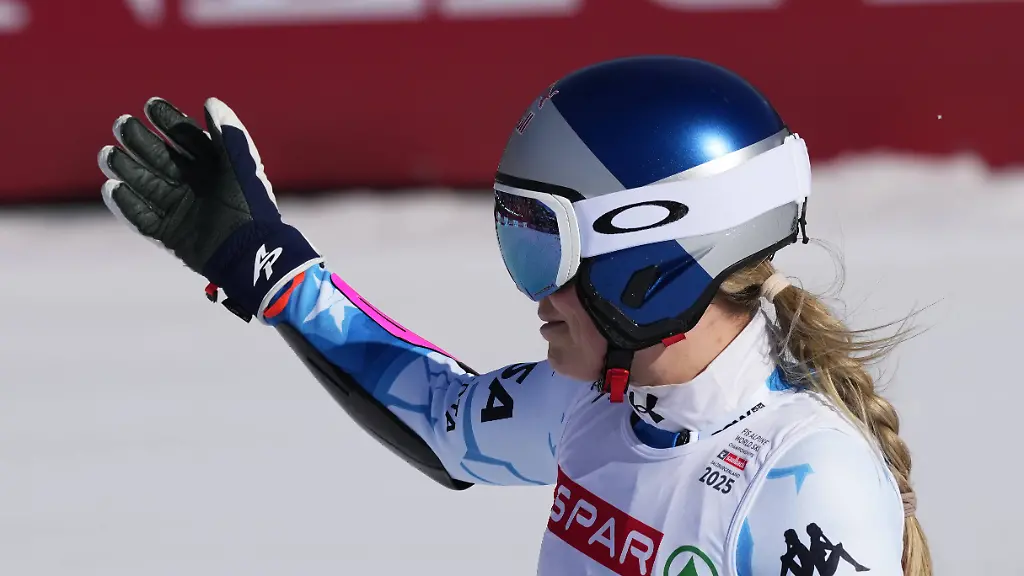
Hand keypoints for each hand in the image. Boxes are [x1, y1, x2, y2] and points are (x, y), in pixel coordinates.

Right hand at [98, 97, 321, 320]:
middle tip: (121, 124)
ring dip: (125, 169)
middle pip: (160, 158)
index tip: (151, 106)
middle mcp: (194, 185)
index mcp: (213, 167)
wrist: (251, 253)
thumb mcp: (242, 167)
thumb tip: (210, 101)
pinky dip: (126, 204)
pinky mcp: (170, 235)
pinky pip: (142, 218)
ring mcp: (180, 210)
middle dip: (139, 141)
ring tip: (108, 154)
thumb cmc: (251, 206)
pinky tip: (112, 188)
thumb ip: (229, 136)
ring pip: (145, 185)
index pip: (186, 138)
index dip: (169, 121)